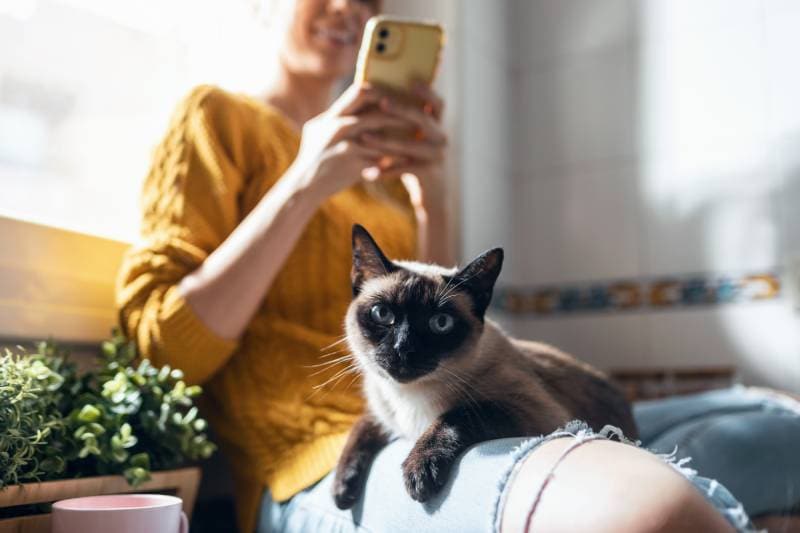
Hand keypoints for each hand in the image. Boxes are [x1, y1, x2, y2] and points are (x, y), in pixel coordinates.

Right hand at [286, 82, 415, 203]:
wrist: (304, 186)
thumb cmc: (313, 158)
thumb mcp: (318, 132)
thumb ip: (335, 118)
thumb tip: (355, 105)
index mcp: (331, 116)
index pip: (360, 90)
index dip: (382, 90)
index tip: (398, 95)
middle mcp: (336, 124)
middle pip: (370, 100)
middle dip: (393, 101)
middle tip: (413, 107)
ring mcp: (344, 142)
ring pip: (378, 123)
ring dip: (399, 123)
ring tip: (416, 127)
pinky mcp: (352, 161)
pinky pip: (380, 153)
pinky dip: (394, 152)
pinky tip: (408, 154)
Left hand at [360, 82, 447, 211]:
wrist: (431, 194)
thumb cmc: (415, 160)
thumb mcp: (413, 139)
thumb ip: (404, 122)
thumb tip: (378, 97)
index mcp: (437, 125)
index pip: (437, 103)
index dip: (427, 91)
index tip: (412, 81)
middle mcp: (441, 138)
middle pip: (423, 119)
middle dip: (401, 109)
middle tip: (382, 103)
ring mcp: (437, 155)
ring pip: (409, 145)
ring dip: (384, 142)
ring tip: (363, 138)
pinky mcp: (429, 173)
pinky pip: (404, 169)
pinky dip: (385, 171)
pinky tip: (368, 173)